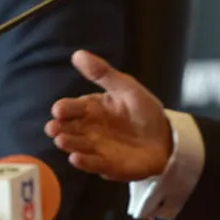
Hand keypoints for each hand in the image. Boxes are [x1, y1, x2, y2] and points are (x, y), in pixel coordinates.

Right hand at [44, 50, 172, 180]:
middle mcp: (89, 129)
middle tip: (53, 128)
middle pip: (69, 128)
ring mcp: (96, 148)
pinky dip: (84, 163)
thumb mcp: (126, 88)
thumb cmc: (143, 111)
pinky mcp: (107, 165)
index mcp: (91, 109)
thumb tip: (77, 54)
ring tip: (62, 140)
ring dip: (69, 144)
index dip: (63, 109)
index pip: (72, 108)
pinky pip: (93, 164)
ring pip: (77, 146)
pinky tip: (76, 158)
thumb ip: (103, 73)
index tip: (58, 110)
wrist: (166, 138)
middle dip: (59, 128)